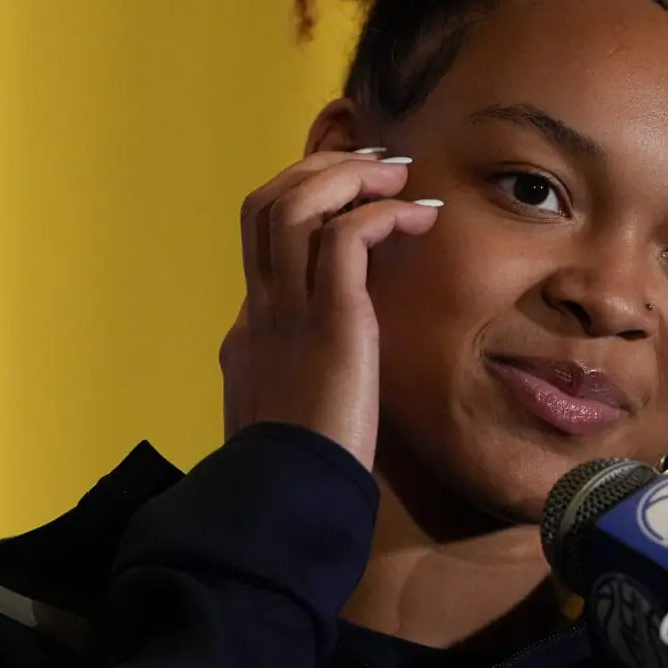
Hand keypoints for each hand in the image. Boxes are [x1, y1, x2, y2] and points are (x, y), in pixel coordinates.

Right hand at [218, 150, 439, 467]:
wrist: (289, 502)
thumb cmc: (300, 474)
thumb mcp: (289, 416)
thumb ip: (299, 380)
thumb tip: (329, 367)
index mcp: (250, 331)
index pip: (263, 241)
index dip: (306, 203)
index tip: (352, 196)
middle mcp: (260, 309)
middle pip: (265, 203)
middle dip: (318, 169)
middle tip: (375, 165)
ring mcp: (287, 310)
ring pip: (294, 204)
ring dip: (348, 176)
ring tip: (397, 176)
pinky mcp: (330, 320)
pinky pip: (346, 237)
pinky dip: (381, 213)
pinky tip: (418, 217)